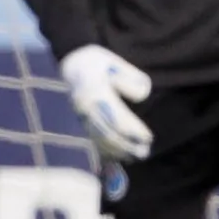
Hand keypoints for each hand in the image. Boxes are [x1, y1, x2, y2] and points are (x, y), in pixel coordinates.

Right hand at [59, 45, 153, 161]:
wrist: (71, 64)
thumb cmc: (96, 62)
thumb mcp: (115, 62)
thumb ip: (130, 78)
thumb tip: (142, 96)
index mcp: (95, 92)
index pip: (117, 118)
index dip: (133, 130)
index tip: (147, 137)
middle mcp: (85, 107)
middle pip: (108, 132)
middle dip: (127, 145)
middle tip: (145, 152)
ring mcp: (79, 116)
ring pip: (99, 139)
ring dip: (118, 150)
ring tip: (136, 156)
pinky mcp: (78, 121)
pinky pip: (91, 139)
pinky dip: (105, 150)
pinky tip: (118, 156)